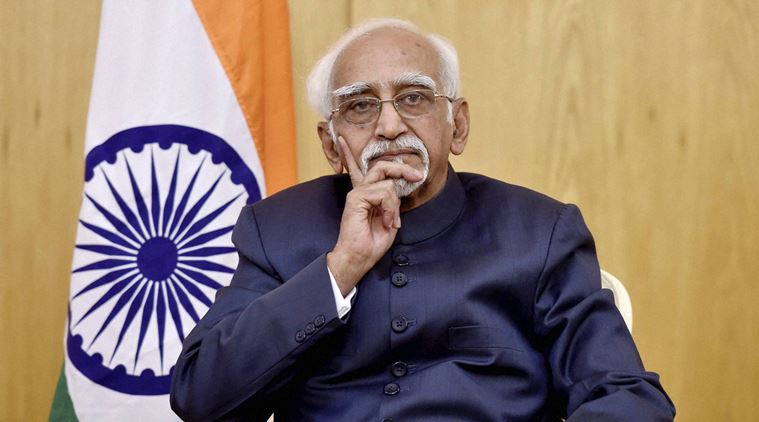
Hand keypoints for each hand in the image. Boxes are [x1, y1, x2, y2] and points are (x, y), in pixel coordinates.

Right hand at [327, 137, 422, 295]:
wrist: (358, 257)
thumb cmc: (372, 242)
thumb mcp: (389, 218)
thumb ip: (391, 202)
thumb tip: (396, 189)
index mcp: (365, 194)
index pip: (358, 168)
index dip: (350, 153)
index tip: (341, 139)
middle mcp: (359, 190)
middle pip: (381, 166)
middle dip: (402, 169)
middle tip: (417, 176)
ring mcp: (357, 193)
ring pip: (387, 183)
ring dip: (395, 205)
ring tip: (390, 221)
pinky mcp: (356, 199)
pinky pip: (383, 193)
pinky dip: (389, 209)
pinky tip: (385, 221)